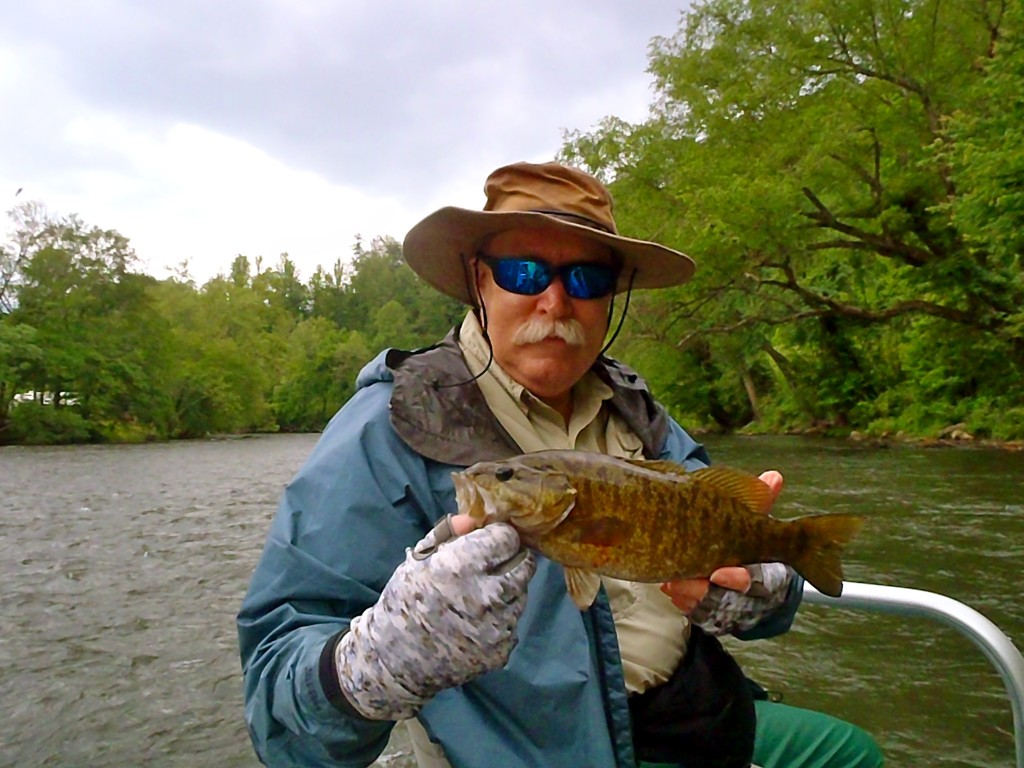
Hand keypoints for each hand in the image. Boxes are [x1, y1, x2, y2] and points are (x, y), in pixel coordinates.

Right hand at [336, 518, 535, 720]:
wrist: (395, 660)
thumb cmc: (405, 601)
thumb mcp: (419, 560)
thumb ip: (448, 534)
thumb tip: (473, 518)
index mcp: (461, 566)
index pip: (507, 537)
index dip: (499, 536)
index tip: (490, 542)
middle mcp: (485, 595)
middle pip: (526, 564)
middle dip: (512, 560)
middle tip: (494, 566)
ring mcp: (497, 626)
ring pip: (522, 594)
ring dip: (508, 590)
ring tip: (480, 597)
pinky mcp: (502, 650)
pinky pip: (513, 624)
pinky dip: (501, 620)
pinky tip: (478, 623)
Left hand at [660, 470, 783, 613]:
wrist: (747, 574)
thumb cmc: (748, 540)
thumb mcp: (754, 521)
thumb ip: (762, 502)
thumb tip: (774, 476)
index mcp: (764, 574)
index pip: (752, 582)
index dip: (735, 579)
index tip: (717, 573)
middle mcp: (748, 597)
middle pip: (724, 600)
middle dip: (700, 590)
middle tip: (679, 579)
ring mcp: (727, 607)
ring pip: (705, 607)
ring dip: (685, 593)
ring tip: (669, 579)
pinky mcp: (710, 612)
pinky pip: (693, 611)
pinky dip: (680, 598)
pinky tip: (668, 584)